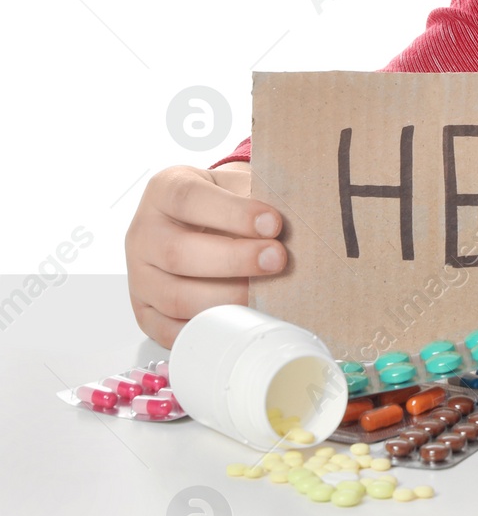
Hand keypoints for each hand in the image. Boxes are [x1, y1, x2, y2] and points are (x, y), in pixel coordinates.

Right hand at [125, 164, 283, 347]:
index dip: (234, 213)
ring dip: (226, 299)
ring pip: (175, 296)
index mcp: (164, 190)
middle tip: (278, 260)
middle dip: (235, 260)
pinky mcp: (144, 311)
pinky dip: (207, 330)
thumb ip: (260, 197)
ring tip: (266, 295)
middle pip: (178, 253)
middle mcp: (143, 233)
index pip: (189, 199)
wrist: (202, 220)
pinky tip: (241, 320)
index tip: (274, 223)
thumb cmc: (227, 201)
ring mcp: (139, 276)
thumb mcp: (239, 185)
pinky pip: (169, 331)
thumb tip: (299, 223)